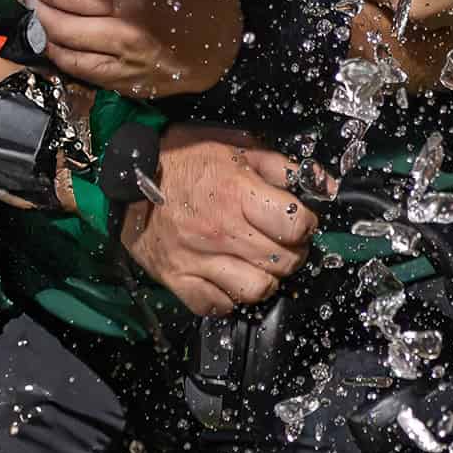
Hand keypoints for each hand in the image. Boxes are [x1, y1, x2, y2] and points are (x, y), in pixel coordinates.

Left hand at [16, 0, 242, 96]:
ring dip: (45, 33)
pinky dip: (65, 57)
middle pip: (57, 22)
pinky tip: (62, 42)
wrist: (232, 40)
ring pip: (64, 53)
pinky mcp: (127, 84)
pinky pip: (82, 74)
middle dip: (35, 6)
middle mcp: (118, 35)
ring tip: (41, 15)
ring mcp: (122, 64)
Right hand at [121, 124, 327, 315]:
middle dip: (292, 253)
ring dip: (265, 278)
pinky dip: (229, 297)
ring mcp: (198, 259)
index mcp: (238, 194)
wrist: (129, 176)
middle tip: (282, 242)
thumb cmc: (185, 159)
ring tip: (259, 262)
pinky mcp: (178, 279)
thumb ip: (283, 167)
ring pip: (257, 290)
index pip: (296, 225)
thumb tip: (323, 184)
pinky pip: (217, 305)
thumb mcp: (238, 146)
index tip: (299, 220)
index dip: (306, 223)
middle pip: (284, 262)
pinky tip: (230, 277)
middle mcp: (221, 231)